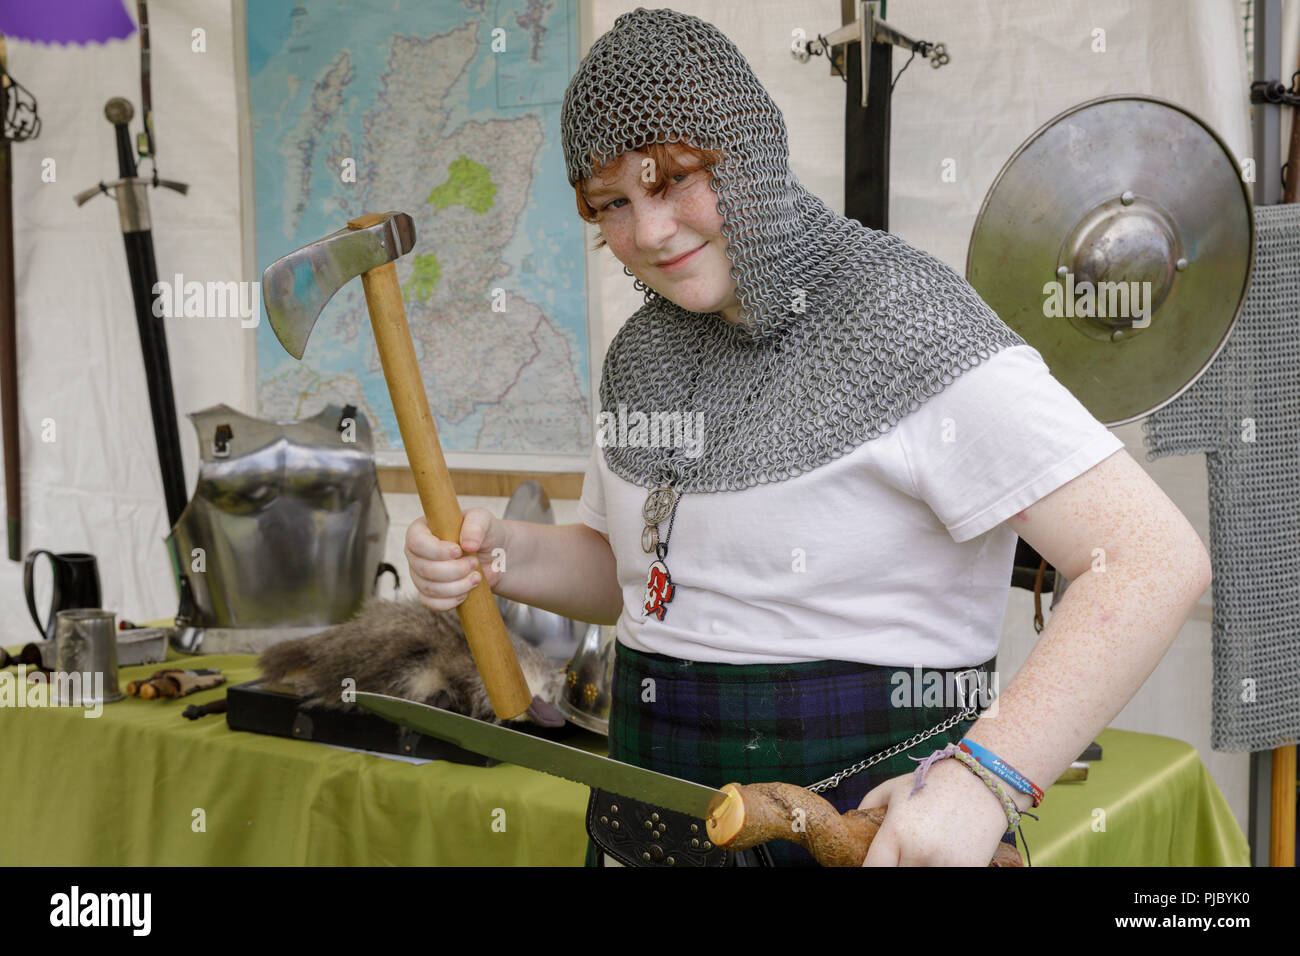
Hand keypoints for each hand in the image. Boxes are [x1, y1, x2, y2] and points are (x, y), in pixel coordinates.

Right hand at [404, 508, 507, 610]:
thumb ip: (475, 525)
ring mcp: (419, 574)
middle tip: (474, 563)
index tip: (459, 551)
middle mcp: (416, 553)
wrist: (491, 556)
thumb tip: (467, 544)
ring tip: (476, 577)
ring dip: (456, 586)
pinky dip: (449, 601)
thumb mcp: (483, 520)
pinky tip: (466, 594)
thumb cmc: (482, 533)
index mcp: (422, 530)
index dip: (436, 550)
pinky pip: (430, 603)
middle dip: (454, 570)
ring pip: (429, 588)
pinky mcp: (428, 593)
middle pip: (424, 568)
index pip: (416, 542)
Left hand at [857, 756, 1017, 865]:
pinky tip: (940, 857)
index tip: (871, 865)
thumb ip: (867, 807)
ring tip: (919, 854)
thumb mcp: (893, 788)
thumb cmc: (934, 783)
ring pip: (919, 878)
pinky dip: (939, 868)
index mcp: (896, 832)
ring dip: (916, 868)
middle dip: (895, 867)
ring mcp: (945, 865)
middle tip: (898, 858)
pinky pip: (946, 878)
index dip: (867, 870)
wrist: (983, 781)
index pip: (871, 870)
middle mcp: (919, 852)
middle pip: (896, 877)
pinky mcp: (968, 869)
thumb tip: (853, 824)